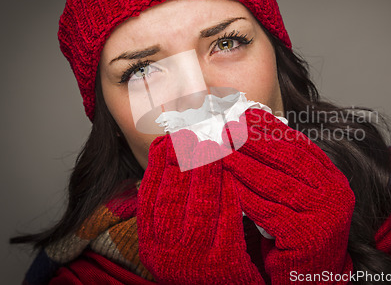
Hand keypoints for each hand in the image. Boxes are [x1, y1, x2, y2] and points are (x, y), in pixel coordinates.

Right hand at [137, 129, 264, 283]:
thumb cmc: (195, 260)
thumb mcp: (171, 237)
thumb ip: (167, 206)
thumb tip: (169, 159)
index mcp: (150, 243)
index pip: (149, 196)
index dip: (158, 165)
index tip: (167, 139)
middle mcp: (166, 252)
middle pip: (172, 197)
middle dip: (182, 161)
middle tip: (192, 134)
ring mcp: (195, 258)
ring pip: (200, 206)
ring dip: (206, 173)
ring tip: (213, 146)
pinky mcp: (224, 262)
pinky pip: (227, 220)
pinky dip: (230, 194)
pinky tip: (234, 174)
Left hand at [222, 109, 354, 283]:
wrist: (314, 278)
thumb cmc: (299, 232)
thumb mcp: (300, 196)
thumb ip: (286, 170)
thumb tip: (256, 132)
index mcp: (332, 178)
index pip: (299, 145)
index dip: (271, 128)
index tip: (245, 114)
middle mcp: (334, 193)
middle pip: (288, 158)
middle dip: (254, 140)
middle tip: (228, 126)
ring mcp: (324, 214)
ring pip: (277, 182)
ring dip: (245, 164)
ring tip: (221, 149)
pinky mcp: (307, 236)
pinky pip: (268, 210)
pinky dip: (246, 194)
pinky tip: (228, 181)